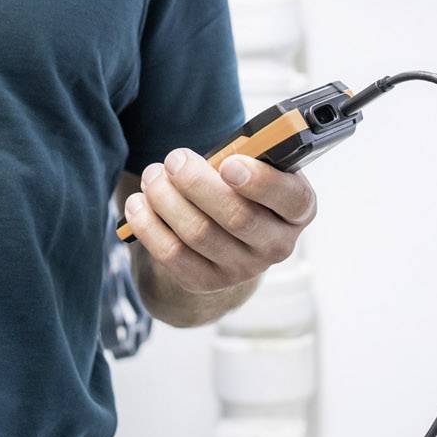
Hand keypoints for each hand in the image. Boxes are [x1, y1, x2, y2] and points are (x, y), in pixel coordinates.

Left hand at [122, 149, 318, 294]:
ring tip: (152, 175)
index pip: (291, 199)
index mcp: (298, 209)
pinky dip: (149, 225)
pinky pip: (172, 255)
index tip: (228, 163)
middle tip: (174, 159)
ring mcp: (242, 269)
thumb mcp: (256, 164)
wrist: (224, 231)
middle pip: (237, 217)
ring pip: (198, 233)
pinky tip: (138, 203)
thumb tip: (212, 154)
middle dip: (197, 183)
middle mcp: (277, 245)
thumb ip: (245, 155)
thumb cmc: (242, 183)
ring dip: (166, 199)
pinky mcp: (206, 282)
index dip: (260, 182)